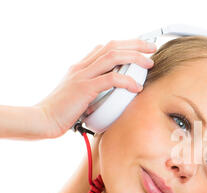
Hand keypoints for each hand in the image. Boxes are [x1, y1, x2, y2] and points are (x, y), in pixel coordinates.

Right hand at [34, 38, 156, 137]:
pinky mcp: (85, 88)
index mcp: (81, 67)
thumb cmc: (62, 113)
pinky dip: (127, 81)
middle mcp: (82, 67)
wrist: (43, 120)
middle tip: (151, 49)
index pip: (105, 48)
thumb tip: (111, 94)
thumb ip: (93, 90)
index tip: (140, 49)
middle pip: (112, 46)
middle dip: (135, 45)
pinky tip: (137, 87)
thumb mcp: (79, 96)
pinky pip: (111, 79)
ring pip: (113, 57)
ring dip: (134, 58)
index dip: (124, 45)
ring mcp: (83, 76)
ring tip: (149, 64)